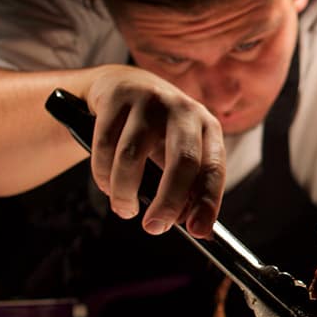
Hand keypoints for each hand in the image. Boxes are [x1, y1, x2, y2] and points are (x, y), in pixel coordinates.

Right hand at [84, 66, 224, 238]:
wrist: (123, 86)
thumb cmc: (157, 132)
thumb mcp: (178, 153)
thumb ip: (187, 187)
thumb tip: (191, 225)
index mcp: (208, 128)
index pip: (214, 168)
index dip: (208, 202)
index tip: (198, 231)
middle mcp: (184, 110)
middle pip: (183, 160)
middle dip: (168, 201)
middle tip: (153, 227)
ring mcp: (151, 100)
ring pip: (132, 156)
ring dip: (124, 192)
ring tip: (124, 207)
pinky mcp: (118, 96)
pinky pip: (104, 146)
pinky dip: (102, 174)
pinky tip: (107, 183)